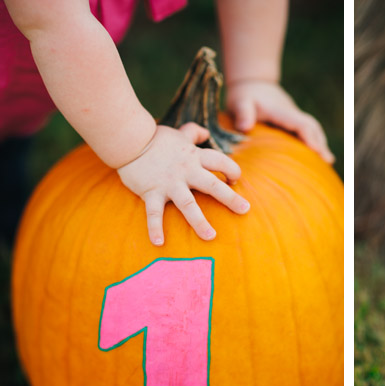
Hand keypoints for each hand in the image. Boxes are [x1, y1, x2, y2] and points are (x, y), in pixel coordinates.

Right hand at [117, 123, 249, 245]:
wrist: (127, 139)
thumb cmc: (154, 138)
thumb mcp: (178, 134)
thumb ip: (193, 133)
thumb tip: (205, 133)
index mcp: (194, 157)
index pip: (220, 162)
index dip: (231, 170)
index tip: (234, 180)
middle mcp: (186, 171)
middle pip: (213, 185)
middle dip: (230, 198)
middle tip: (245, 210)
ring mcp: (169, 183)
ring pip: (188, 204)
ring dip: (199, 222)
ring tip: (210, 237)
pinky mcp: (151, 192)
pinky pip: (154, 213)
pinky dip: (155, 228)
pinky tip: (159, 243)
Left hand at [226, 80, 334, 162]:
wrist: (253, 83)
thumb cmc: (245, 96)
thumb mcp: (240, 101)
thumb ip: (243, 113)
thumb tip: (244, 128)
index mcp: (281, 111)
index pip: (301, 124)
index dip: (310, 137)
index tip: (317, 151)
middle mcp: (291, 113)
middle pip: (311, 127)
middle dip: (320, 143)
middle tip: (328, 161)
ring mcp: (293, 116)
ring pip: (312, 128)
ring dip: (320, 142)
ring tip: (327, 161)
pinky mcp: (292, 120)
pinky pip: (307, 130)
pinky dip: (314, 141)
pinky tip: (316, 155)